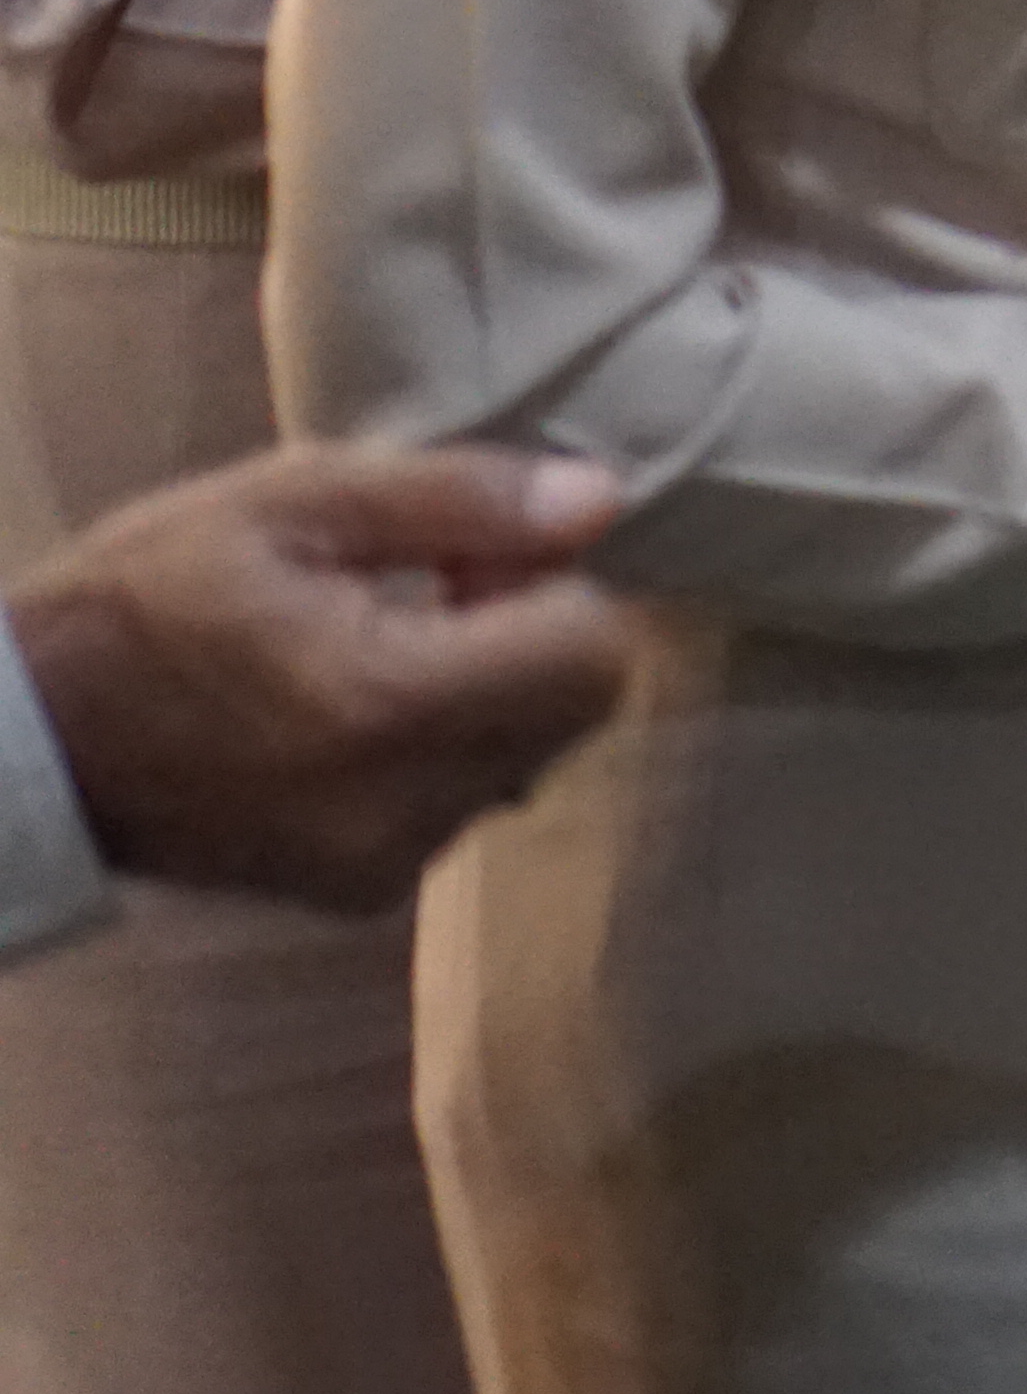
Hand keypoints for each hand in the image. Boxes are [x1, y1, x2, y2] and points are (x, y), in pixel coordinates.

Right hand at [6, 445, 643, 911]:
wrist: (23, 746)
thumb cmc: (141, 602)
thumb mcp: (286, 503)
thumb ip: (458, 499)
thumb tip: (602, 502)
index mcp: (389, 705)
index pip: (595, 654)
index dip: (553, 582)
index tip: (468, 552)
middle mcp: (406, 806)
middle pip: (576, 711)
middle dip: (533, 635)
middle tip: (428, 587)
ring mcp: (386, 864)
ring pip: (529, 757)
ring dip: (492, 693)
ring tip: (378, 645)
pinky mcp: (363, 893)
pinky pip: (465, 802)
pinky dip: (444, 749)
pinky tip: (353, 713)